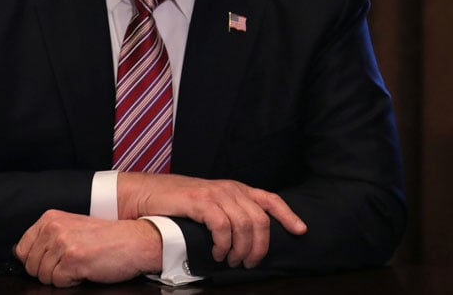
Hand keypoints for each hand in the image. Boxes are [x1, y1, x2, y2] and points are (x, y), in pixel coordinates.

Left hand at [14, 210, 161, 286]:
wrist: (133, 239)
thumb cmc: (105, 237)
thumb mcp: (71, 228)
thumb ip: (47, 237)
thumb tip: (21, 255)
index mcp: (50, 218)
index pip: (21, 249)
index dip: (35, 261)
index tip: (52, 260)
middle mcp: (54, 227)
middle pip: (30, 266)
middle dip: (48, 271)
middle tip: (71, 262)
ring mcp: (63, 242)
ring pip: (43, 276)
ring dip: (61, 276)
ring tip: (80, 264)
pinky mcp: (73, 258)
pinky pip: (58, 282)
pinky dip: (72, 282)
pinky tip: (85, 269)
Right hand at [117, 173, 306, 268]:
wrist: (152, 194)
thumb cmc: (183, 204)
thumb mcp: (213, 204)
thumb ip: (232, 212)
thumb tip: (254, 238)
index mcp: (237, 189)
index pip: (270, 199)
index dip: (288, 215)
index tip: (301, 231)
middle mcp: (230, 189)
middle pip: (260, 220)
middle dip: (259, 247)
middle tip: (248, 263)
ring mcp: (215, 194)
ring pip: (244, 225)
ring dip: (240, 250)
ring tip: (230, 261)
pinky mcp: (200, 202)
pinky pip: (222, 226)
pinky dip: (223, 245)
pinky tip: (217, 253)